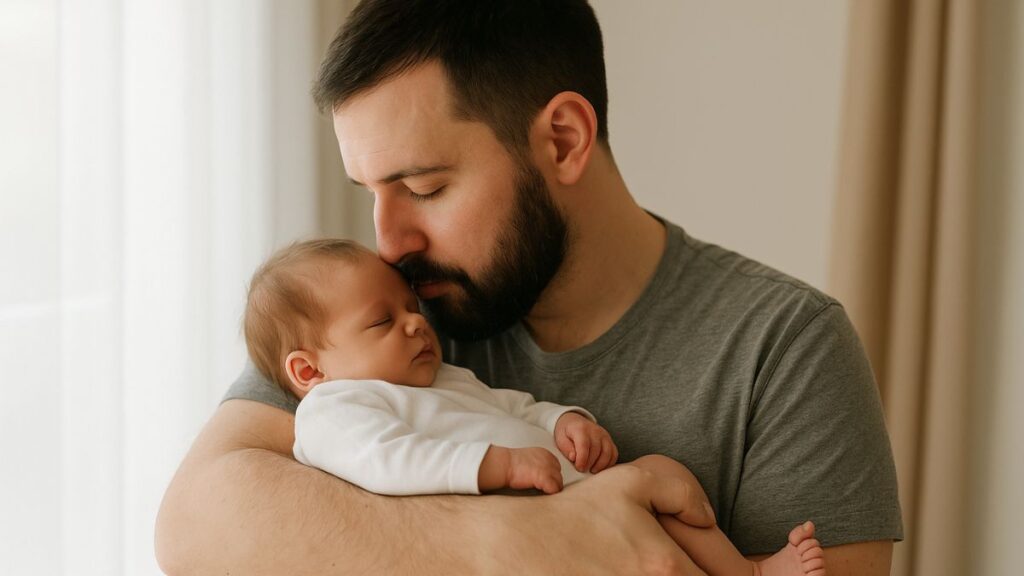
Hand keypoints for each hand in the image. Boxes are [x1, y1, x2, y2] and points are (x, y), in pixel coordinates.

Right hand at [482, 464, 714, 574]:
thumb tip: (707, 519)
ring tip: (646, 571)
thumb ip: (682, 494)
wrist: (523, 547)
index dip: (717, 575)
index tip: (707, 569)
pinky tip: (624, 575)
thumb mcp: (631, 481)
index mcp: (665, 566)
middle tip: (681, 569)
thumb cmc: (578, 513)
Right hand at [507, 447, 563, 493]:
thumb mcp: (529, 459)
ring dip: (552, 489)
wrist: (504, 464)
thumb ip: (539, 464)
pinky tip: (542, 493)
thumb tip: (542, 475)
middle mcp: (549, 460)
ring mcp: (548, 468)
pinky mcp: (545, 478)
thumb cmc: (511, 464)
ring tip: (542, 492)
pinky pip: (555, 489)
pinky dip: (550, 493)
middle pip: (559, 476)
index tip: (544, 482)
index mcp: (546, 454)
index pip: (557, 468)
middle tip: (543, 489)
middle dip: (553, 483)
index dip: (551, 477)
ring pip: (559, 483)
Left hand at [554, 412, 618, 472]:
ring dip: (600, 465)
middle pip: (596, 451)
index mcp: (580, 429)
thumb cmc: (567, 433)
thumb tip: (573, 457)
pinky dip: (608, 463)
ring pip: (607, 453)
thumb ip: (566, 448)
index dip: (582, 459)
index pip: (584, 445)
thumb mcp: (560, 438)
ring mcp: (604, 435)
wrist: (575, 422)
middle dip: (589, 464)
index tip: (579, 468)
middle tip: (582, 470)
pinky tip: (600, 467)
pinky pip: (614, 454)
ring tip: (591, 470)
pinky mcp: (610, 440)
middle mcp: (595, 431)